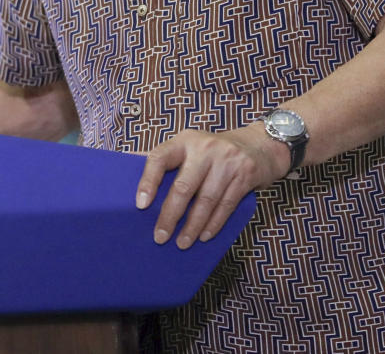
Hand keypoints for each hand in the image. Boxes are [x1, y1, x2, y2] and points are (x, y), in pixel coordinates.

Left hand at [135, 124, 286, 248]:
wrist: (260, 145)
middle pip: (183, 187)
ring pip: (205, 201)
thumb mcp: (189, 145)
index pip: (159, 158)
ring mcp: (227, 161)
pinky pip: (226, 205)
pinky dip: (214, 224)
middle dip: (170, 215)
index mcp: (184, 141)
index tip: (141, 205)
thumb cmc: (213, 150)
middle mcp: (205, 148)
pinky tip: (203, 236)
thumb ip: (163, 157)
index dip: (148, 181)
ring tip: (181, 243)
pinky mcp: (245, 175)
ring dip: (192, 226)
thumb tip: (124, 162)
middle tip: (160, 236)